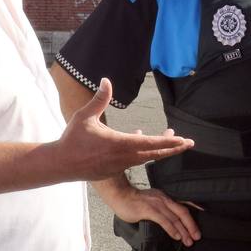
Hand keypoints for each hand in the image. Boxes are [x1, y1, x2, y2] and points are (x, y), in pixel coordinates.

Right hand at [55, 78, 193, 179]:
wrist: (60, 165)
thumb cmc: (72, 139)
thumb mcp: (85, 116)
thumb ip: (99, 99)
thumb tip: (106, 80)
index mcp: (119, 144)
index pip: (150, 144)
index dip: (168, 142)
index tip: (183, 141)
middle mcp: (123, 158)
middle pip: (154, 154)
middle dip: (173, 148)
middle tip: (189, 144)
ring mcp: (120, 166)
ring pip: (146, 158)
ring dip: (160, 150)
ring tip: (172, 141)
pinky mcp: (115, 170)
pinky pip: (135, 161)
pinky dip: (144, 153)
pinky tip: (143, 142)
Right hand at [99, 183, 201, 245]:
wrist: (120, 195)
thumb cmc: (134, 200)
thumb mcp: (151, 201)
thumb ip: (161, 208)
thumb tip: (170, 220)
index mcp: (165, 197)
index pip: (183, 204)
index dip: (195, 210)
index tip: (204, 217)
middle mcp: (163, 199)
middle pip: (182, 212)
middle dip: (191, 225)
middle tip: (197, 236)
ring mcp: (156, 204)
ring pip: (175, 218)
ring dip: (183, 231)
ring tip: (188, 240)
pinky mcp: (149, 210)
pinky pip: (164, 220)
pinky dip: (172, 229)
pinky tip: (176, 236)